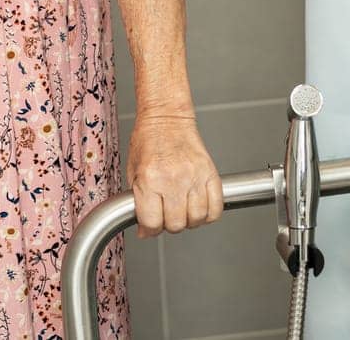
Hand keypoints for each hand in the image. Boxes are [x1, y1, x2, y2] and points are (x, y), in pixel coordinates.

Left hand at [126, 113, 221, 237]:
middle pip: (176, 224)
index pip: (152, 222)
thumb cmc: (148, 140)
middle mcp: (173, 179)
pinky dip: (208, 214)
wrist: (167, 118)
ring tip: (181, 210)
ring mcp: (195, 177)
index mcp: (150, 179)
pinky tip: (198, 207)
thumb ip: (137, 202)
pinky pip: (216, 208)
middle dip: (168, 225)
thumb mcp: (133, 171)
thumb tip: (145, 231)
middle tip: (165, 215)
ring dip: (188, 221)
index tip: (149, 227)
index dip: (149, 229)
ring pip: (197, 219)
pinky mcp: (211, 174)